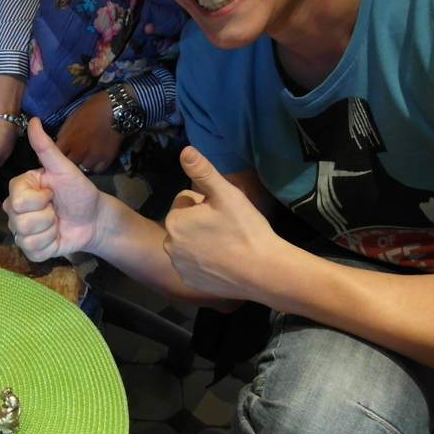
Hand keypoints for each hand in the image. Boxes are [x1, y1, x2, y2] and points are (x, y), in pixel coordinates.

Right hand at [3, 118, 103, 260]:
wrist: (94, 217)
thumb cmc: (79, 191)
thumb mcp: (64, 169)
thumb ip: (46, 147)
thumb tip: (34, 120)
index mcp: (20, 188)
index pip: (17, 200)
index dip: (39, 199)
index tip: (52, 193)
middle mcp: (16, 209)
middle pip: (18, 221)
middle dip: (46, 216)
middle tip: (56, 208)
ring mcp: (21, 230)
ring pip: (25, 237)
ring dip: (49, 231)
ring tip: (57, 222)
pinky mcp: (31, 249)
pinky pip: (32, 252)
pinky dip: (49, 246)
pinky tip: (56, 237)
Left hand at [55, 90, 123, 172]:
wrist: (115, 110)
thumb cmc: (91, 110)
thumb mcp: (72, 118)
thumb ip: (64, 134)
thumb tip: (59, 144)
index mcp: (68, 140)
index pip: (52, 157)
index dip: (52, 157)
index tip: (54, 156)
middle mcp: (79, 152)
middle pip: (68, 165)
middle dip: (68, 161)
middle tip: (73, 155)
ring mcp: (93, 158)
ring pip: (83, 168)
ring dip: (84, 162)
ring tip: (88, 154)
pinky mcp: (106, 160)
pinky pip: (97, 169)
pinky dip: (96, 165)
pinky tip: (98, 157)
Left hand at [164, 147, 282, 298]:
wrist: (264, 271)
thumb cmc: (245, 228)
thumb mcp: (225, 194)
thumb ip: (202, 171)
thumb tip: (185, 150)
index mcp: (174, 221)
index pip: (184, 201)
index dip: (205, 203)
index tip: (222, 213)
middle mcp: (169, 245)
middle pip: (185, 223)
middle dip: (200, 222)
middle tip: (226, 228)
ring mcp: (179, 267)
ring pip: (188, 244)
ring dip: (201, 242)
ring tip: (226, 245)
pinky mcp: (189, 283)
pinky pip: (193, 265)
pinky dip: (204, 263)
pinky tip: (223, 263)